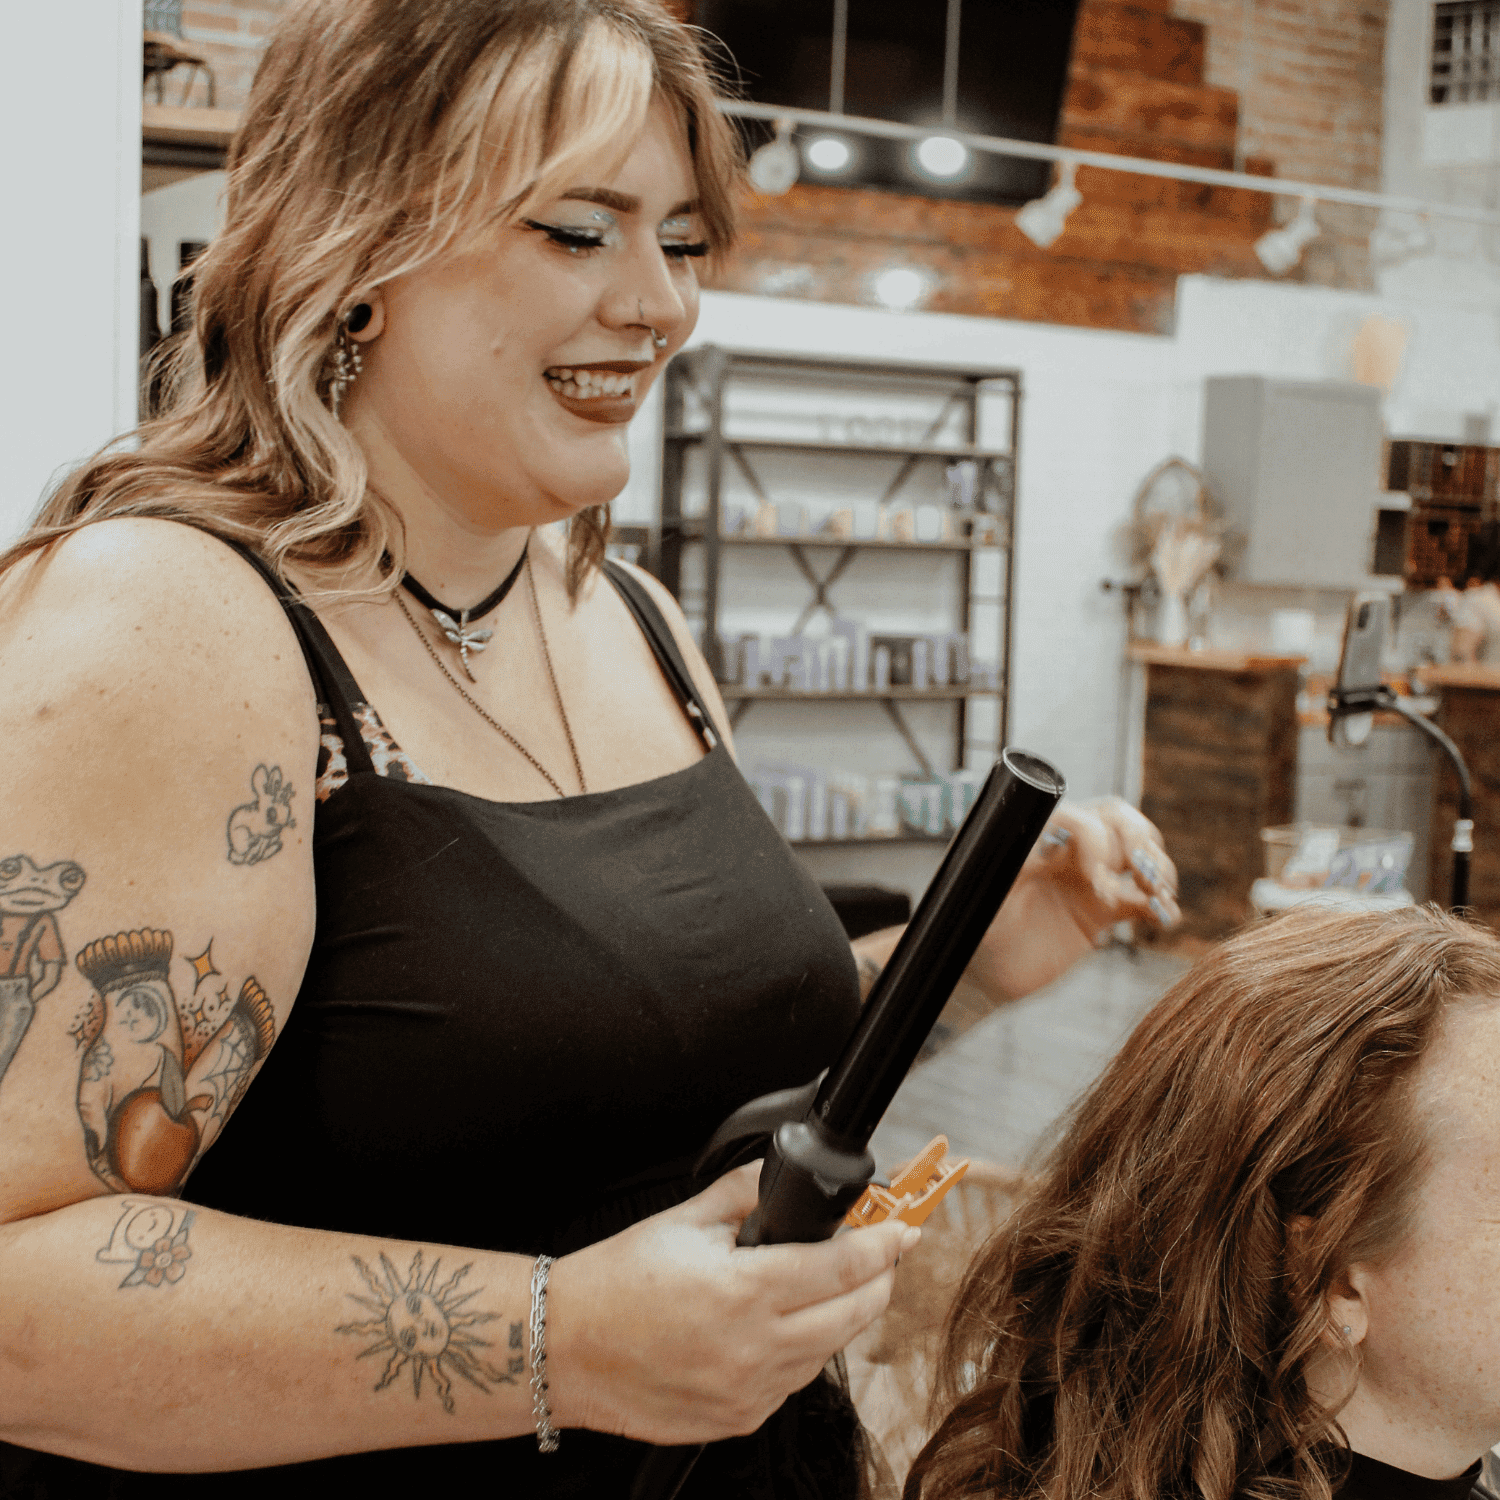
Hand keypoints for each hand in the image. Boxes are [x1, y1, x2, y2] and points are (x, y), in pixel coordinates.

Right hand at [548, 1162, 914, 1443]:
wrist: (566, 1348)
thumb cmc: (614, 1284)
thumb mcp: (683, 1220)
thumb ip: (744, 1194)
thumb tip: (784, 1179)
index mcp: (744, 1291)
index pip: (846, 1268)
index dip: (885, 1243)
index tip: (903, 1228)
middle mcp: (753, 1349)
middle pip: (855, 1315)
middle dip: (880, 1280)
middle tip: (883, 1253)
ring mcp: (748, 1392)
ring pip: (830, 1352)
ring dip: (844, 1316)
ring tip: (830, 1285)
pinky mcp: (737, 1420)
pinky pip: (794, 1384)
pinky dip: (804, 1352)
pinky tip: (786, 1326)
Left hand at [966, 796, 1179, 1001]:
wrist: (982, 973)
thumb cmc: (973, 926)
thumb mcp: (987, 894)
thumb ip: (1013, 867)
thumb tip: (1043, 844)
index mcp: (1040, 838)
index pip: (1084, 818)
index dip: (1097, 841)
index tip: (1094, 878)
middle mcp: (1068, 853)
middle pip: (1121, 823)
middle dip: (1141, 843)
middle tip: (1145, 878)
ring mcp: (1088, 882)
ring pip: (1138, 858)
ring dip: (1158, 870)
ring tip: (1158, 897)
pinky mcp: (1101, 914)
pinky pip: (1141, 901)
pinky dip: (1161, 906)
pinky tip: (1164, 918)